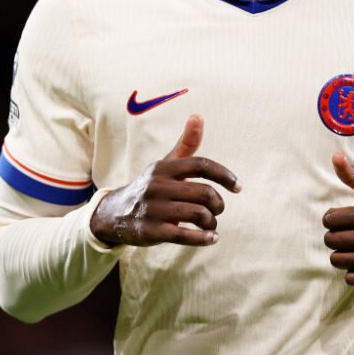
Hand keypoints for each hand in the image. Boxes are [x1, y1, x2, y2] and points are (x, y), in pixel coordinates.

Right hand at [90, 115, 240, 246]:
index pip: (201, 165)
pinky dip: (203, 238)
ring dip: (212, 222)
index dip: (224, 175)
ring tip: (211, 225)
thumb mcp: (165, 165)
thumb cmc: (150, 187)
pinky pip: (184, 235)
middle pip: (204, 192)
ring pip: (198, 214)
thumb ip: (185, 145)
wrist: (114, 214)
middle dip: (218, 204)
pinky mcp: (151, 231)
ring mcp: (154, 209)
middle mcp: (157, 186)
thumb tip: (198, 116)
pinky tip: (211, 238)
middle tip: (218, 210)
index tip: (238, 187)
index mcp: (164, 168)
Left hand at [322, 153, 353, 287]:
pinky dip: (352, 272)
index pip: (330, 219)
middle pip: (332, 241)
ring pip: (339, 261)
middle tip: (344, 236)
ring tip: (351, 250)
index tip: (339, 220)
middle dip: (333, 238)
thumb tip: (335, 156)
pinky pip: (353, 278)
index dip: (331, 219)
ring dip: (341, 256)